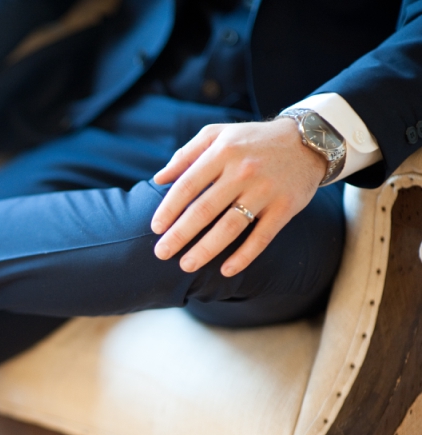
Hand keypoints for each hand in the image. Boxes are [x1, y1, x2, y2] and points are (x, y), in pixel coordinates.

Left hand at [151, 119, 326, 276]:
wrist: (309, 140)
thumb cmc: (252, 140)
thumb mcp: (218, 134)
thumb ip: (186, 154)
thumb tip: (159, 179)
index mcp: (222, 152)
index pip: (188, 185)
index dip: (169, 209)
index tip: (155, 228)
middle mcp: (243, 171)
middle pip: (204, 210)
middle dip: (179, 235)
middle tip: (161, 254)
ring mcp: (266, 190)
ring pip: (230, 226)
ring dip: (205, 249)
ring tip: (185, 266)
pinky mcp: (285, 207)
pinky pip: (262, 237)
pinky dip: (244, 256)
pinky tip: (226, 271)